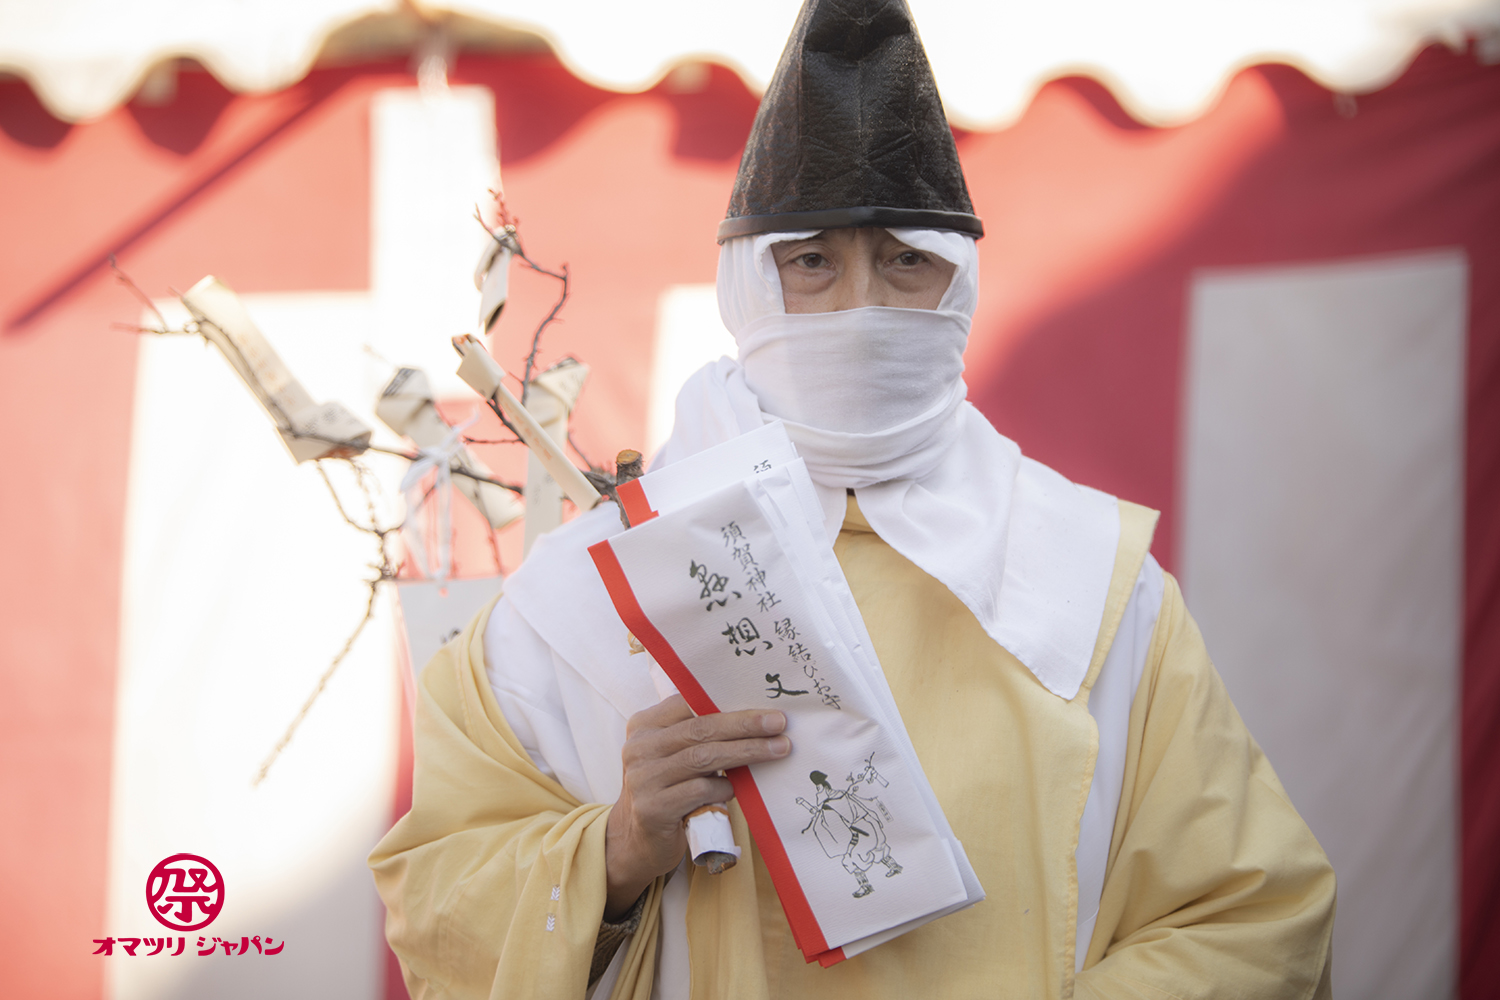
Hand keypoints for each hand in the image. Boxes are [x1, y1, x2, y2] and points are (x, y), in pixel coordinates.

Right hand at [604, 695, 788, 917]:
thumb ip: (698, 736)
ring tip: (777, 749)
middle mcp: (639, 748)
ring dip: (746, 751)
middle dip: (744, 724)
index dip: (729, 702)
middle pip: (700, 728)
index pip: (688, 703)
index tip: (764, 705)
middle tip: (778, 723)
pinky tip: (738, 789)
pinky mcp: (652, 808)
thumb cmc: (668, 790)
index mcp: (644, 725)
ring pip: (703, 758)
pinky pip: (699, 791)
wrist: (637, 840)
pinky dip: (725, 787)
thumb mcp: (674, 756)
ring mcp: (643, 778)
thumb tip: (753, 717)